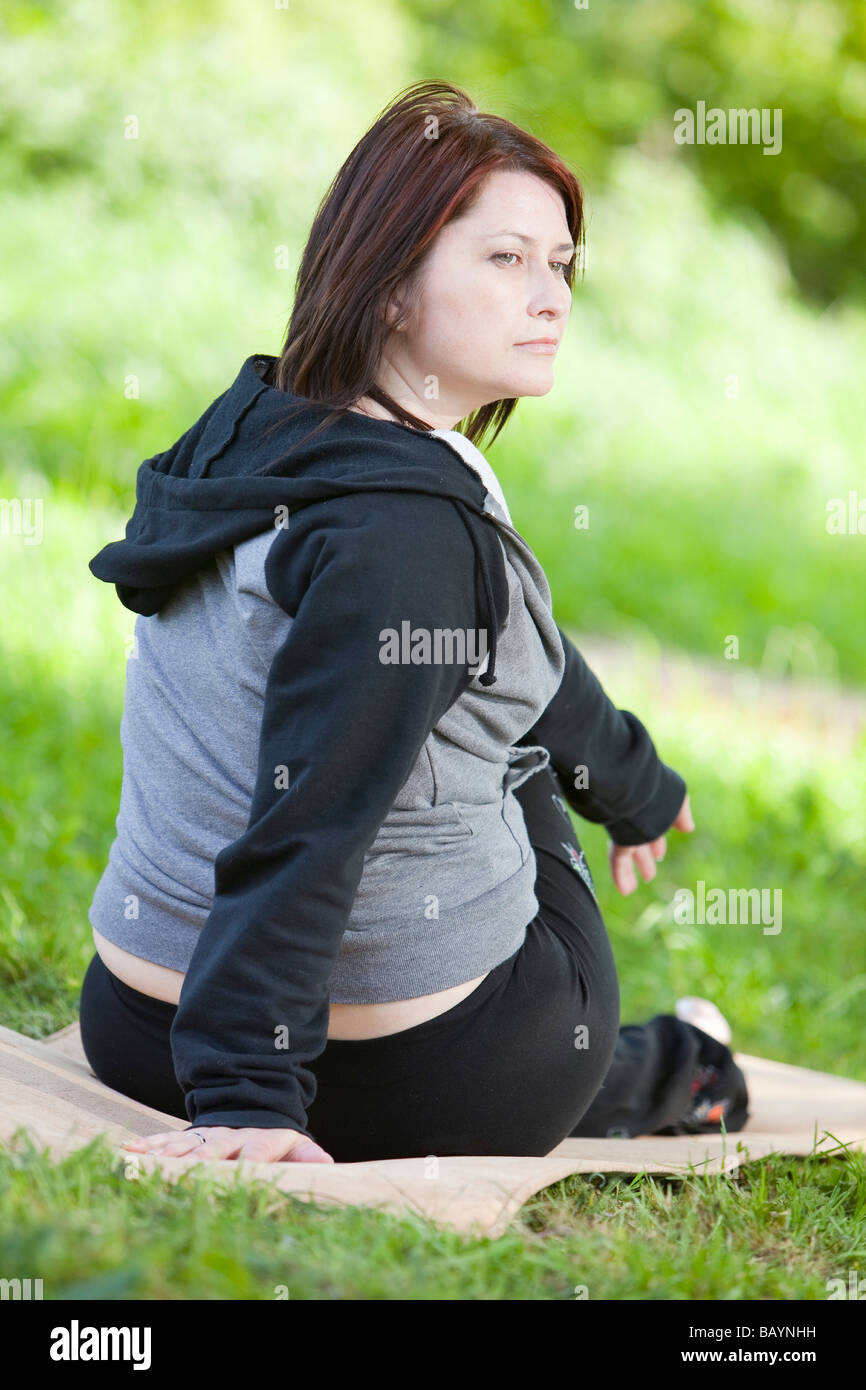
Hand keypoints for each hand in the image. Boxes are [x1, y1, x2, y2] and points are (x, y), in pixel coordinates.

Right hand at [122, 1126, 334, 1163]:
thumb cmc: (274, 1136)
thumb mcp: (292, 1143)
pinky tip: (130, 1150)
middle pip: (213, 1147)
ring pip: (185, 1143)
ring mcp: (207, 1134)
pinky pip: (167, 1139)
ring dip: (166, 1152)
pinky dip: (148, 1145)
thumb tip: (328, 1164)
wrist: (250, 1100)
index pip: (256, 1151)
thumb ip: (306, 1155)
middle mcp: (230, 1136)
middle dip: (199, 1159)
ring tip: (145, 1159)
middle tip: (184, 1170)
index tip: (243, 1170)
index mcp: (259, 1139)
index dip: (250, 1160)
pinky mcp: (189, 1135)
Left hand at [608, 793, 693, 895]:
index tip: (659, 855)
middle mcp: (635, 819)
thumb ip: (680, 813)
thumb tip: (688, 828)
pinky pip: (619, 861)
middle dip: (646, 857)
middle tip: (650, 873)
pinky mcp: (619, 838)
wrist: (634, 782)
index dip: (656, 843)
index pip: (652, 828)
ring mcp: (625, 829)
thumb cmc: (657, 786)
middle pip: (640, 842)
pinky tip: (626, 891)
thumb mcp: (675, 798)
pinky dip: (622, 876)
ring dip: (633, 871)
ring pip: (629, 853)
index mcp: (648, 807)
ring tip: (635, 888)